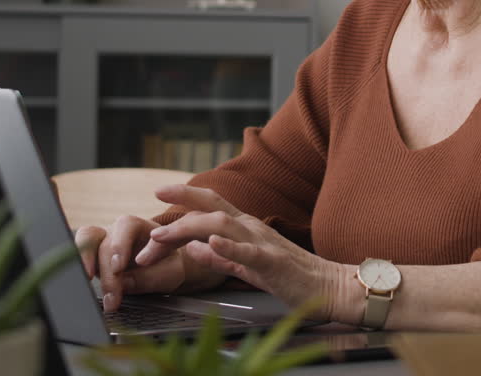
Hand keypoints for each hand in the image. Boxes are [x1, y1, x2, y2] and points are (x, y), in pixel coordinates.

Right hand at [74, 214, 222, 312]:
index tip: (118, 268)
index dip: (119, 245)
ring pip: (84, 239)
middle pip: (104, 241)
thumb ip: (152, 276)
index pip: (126, 225)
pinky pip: (77, 255)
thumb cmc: (166, 266)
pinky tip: (82, 286)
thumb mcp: (170, 272)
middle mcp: (117, 231)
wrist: (161, 271)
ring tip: (88, 284)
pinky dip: (77, 268)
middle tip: (112, 297)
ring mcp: (101, 242)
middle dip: (107, 272)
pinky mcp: (90, 256)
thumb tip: (125, 283)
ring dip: (84, 262)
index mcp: (140, 226)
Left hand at [137, 185, 343, 318]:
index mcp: (246, 228)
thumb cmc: (290, 277)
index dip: (185, 195)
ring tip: (163, 235)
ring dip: (189, 228)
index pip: (212, 204)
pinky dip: (228, 246)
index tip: (158, 193)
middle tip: (152, 210)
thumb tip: (195, 247)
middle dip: (181, 204)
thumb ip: (221, 257)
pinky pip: (248, 253)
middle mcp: (252, 228)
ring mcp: (263, 243)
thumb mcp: (247, 266)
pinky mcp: (273, 262)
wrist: (328, 288)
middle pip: (212, 207)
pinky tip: (211, 243)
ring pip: (222, 225)